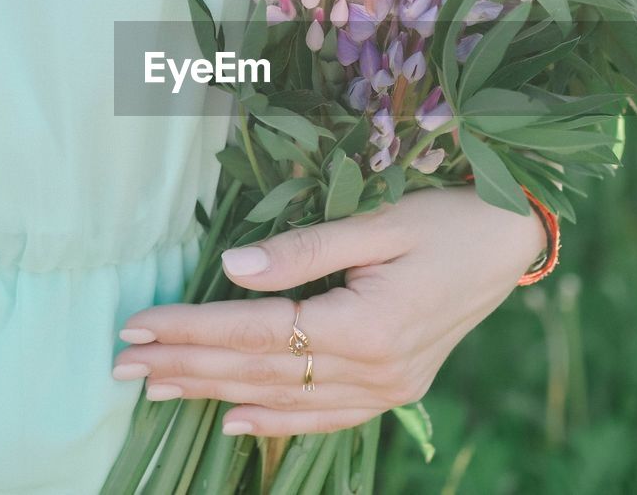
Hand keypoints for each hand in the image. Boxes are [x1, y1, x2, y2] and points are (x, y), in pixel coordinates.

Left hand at [112, 186, 545, 436]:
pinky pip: (327, 416)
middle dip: (186, 364)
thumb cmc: (448, 216)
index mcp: (365, 324)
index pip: (255, 330)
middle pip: (259, 370)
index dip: (192, 328)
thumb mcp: (378, 222)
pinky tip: (235, 422)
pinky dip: (277, 421)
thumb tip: (233, 268)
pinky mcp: (398, 388)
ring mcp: (389, 387)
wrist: (514, 239)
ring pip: (284, 397)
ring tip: (156, 389)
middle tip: (122, 364)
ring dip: (215, 392)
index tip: (137, 325)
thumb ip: (304, 250)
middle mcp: (374, 369)